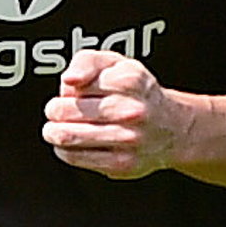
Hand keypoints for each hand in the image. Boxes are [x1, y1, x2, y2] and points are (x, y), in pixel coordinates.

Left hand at [43, 49, 188, 179]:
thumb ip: (86, 62)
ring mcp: (128, 139)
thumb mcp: (114, 63)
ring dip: (55, 131)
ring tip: (60, 127)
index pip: (73, 84)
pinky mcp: (121, 164)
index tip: (73, 89)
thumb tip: (70, 80)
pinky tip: (74, 142)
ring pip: (66, 136)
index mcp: (129, 80)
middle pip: (65, 111)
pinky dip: (65, 150)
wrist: (170, 127)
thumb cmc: (136, 93)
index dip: (66, 87)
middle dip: (55, 110)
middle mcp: (132, 110)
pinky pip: (75, 157)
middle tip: (59, 110)